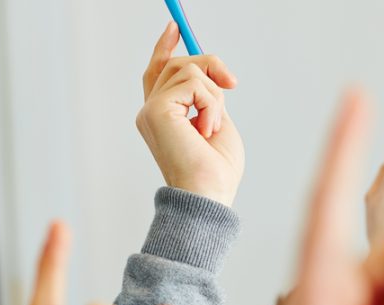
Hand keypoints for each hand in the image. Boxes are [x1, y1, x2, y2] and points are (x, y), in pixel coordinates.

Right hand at [137, 22, 243, 205]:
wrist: (208, 197)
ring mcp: (151, 110)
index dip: (164, 48)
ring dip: (214, 95)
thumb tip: (213, 75)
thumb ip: (208, 99)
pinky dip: (211, 103)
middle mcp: (150, 112)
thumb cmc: (216, 172)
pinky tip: (207, 129)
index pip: (157, 72)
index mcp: (163, 118)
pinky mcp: (157, 110)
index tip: (175, 28)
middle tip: (232, 84)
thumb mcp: (217, 125)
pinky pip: (193, 82)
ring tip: (213, 127)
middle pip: (177, 64)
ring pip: (189, 70)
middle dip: (210, 66)